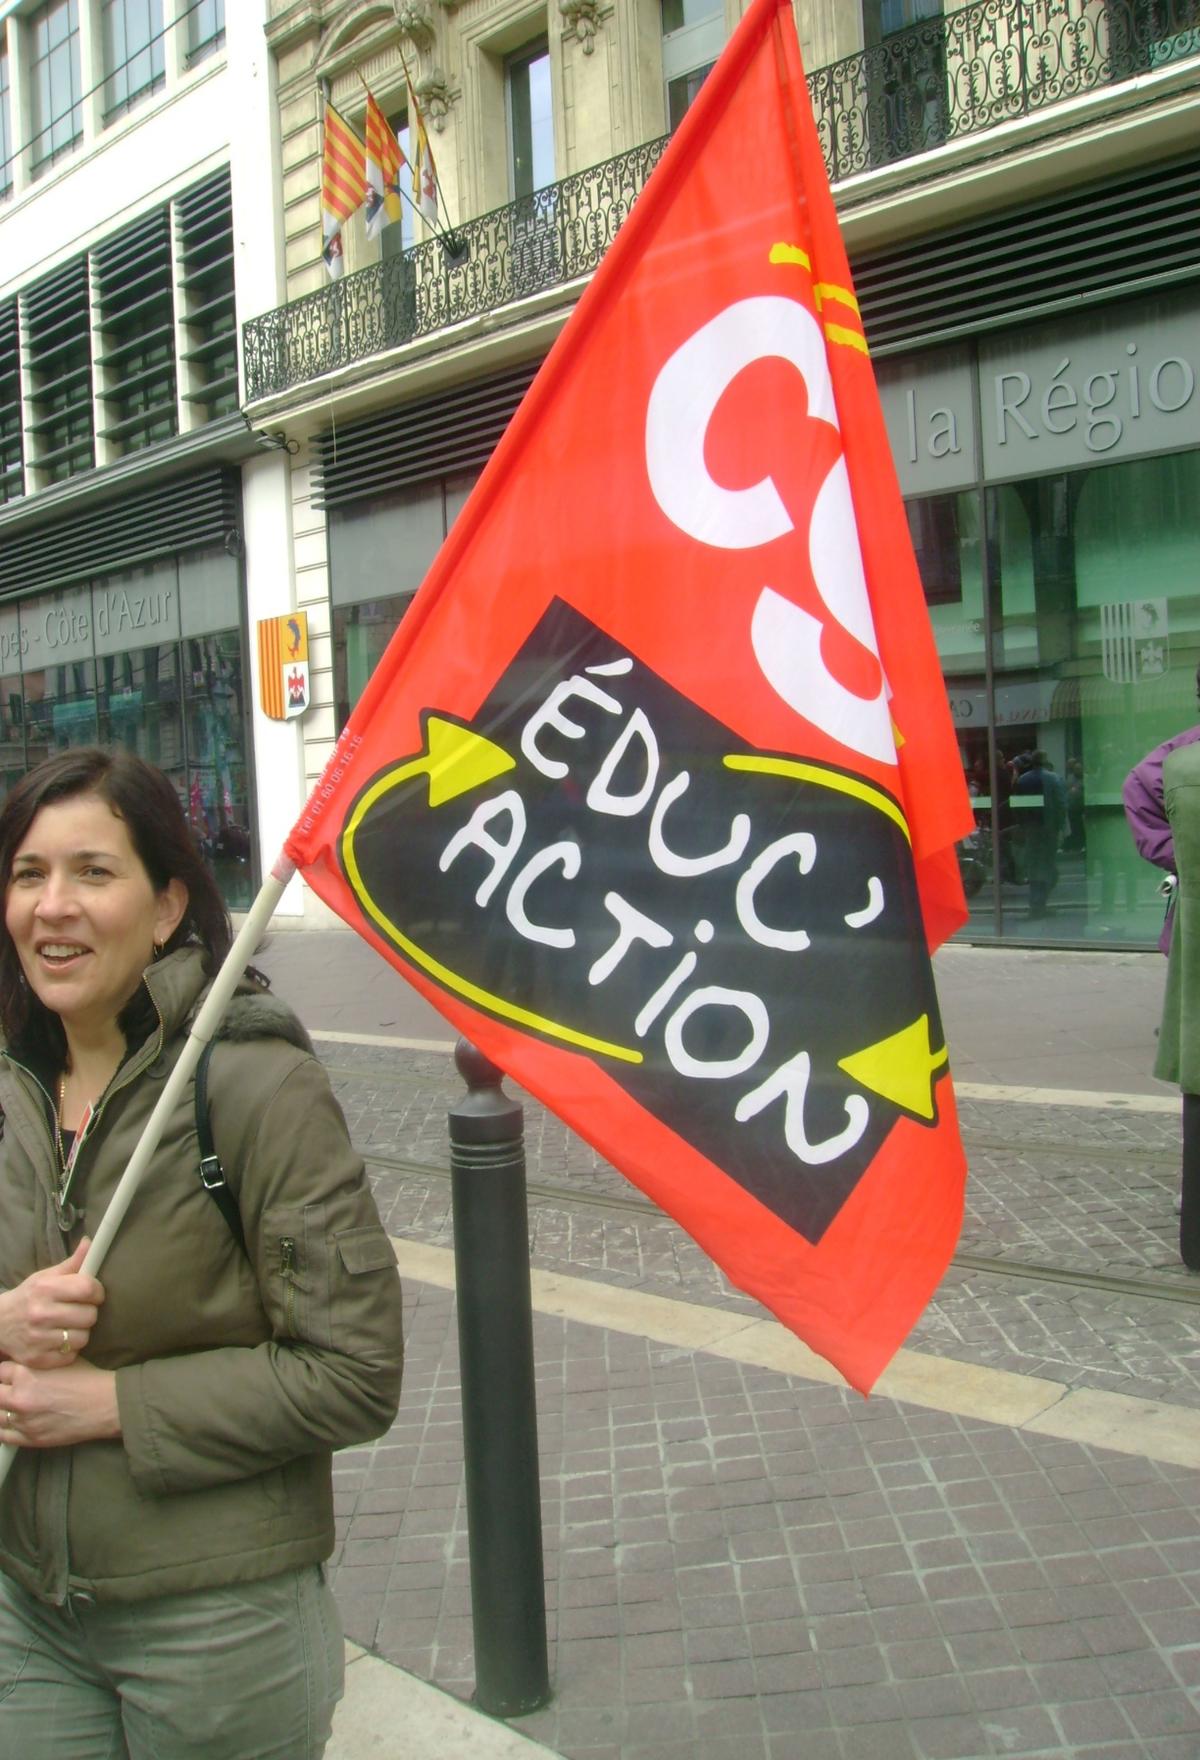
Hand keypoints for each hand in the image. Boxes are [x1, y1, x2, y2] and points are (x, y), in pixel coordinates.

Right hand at [0, 1240, 104, 1368]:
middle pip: (89, 1316)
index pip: (88, 1289)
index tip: (94, 1294)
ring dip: (80, 1332)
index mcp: (45, 1289)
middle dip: (89, 1312)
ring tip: (70, 1326)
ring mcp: (38, 1339)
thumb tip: (91, 1243)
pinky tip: (60, 1340)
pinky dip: (69, 1349)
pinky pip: (71, 1356)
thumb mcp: (45, 1277)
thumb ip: (71, 1263)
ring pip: (83, 1338)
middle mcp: (40, 1314)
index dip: (97, 1291)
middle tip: (80, 1311)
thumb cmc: (29, 1297)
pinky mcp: (38, 1359)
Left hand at [0, 1360, 120, 1448]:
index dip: (7, 1371)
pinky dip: (4, 1428)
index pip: (0, 1370)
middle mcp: (19, 1397)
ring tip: (14, 1405)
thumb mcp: (58, 1361)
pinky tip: (11, 1422)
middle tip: (11, 1389)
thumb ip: (34, 1363)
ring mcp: (22, 1421)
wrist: (105, 1405)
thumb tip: (17, 1364)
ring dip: (2, 1408)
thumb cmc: (86, 1379)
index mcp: (26, 1374)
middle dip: (2, 1389)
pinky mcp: (29, 1439)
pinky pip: (3, 1436)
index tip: (12, 1374)